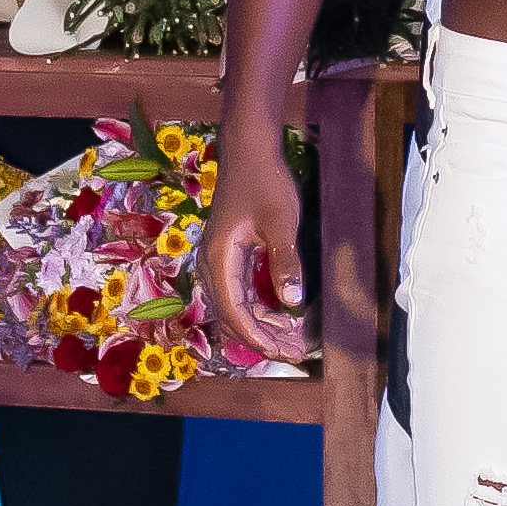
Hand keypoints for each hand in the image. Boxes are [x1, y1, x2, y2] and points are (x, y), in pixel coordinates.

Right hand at [203, 141, 310, 363]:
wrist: (249, 151)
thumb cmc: (264, 182)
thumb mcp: (281, 222)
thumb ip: (285, 262)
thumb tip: (292, 302)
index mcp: (220, 258)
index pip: (234, 310)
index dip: (258, 336)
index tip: (283, 351)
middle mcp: (212, 265)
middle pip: (232, 316)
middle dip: (262, 338)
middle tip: (294, 353)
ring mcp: (218, 262)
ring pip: (235, 308)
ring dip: (261, 327)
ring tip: (292, 341)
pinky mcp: (228, 258)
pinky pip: (239, 294)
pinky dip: (258, 310)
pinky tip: (281, 317)